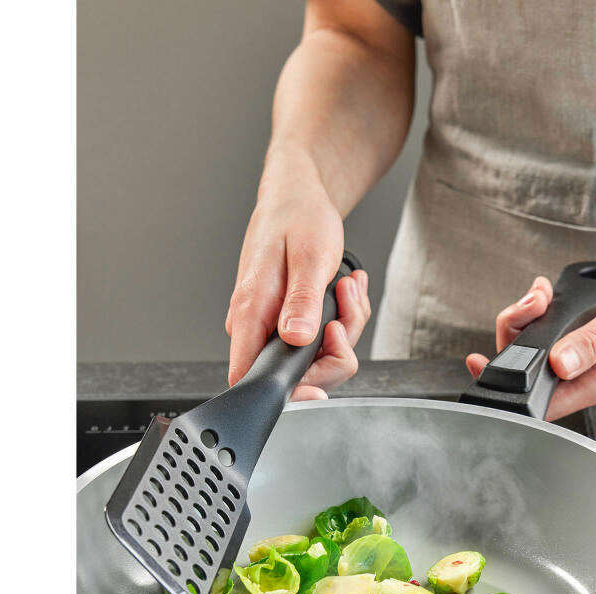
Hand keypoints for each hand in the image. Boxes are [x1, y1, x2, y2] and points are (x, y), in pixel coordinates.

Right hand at [225, 150, 370, 399]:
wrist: (297, 196)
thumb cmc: (298, 218)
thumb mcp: (309, 257)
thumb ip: (301, 302)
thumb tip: (295, 340)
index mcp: (250, 311)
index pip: (250, 377)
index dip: (289, 394)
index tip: (320, 388)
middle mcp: (255, 326)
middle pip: (297, 376)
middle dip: (334, 351)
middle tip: (344, 313)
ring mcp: (271, 327)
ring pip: (315, 358)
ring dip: (344, 328)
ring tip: (345, 288)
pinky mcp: (287, 325)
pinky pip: (320, 341)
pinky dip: (342, 320)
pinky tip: (344, 291)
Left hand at [466, 240, 595, 420]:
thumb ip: (594, 343)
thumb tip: (558, 364)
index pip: (540, 403)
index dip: (505, 390)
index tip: (481, 364)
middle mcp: (592, 379)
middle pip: (533, 376)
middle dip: (515, 338)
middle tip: (530, 303)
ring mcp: (591, 365)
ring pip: (540, 356)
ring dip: (528, 322)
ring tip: (540, 294)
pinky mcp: (592, 350)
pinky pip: (555, 342)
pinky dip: (542, 318)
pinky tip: (547, 297)